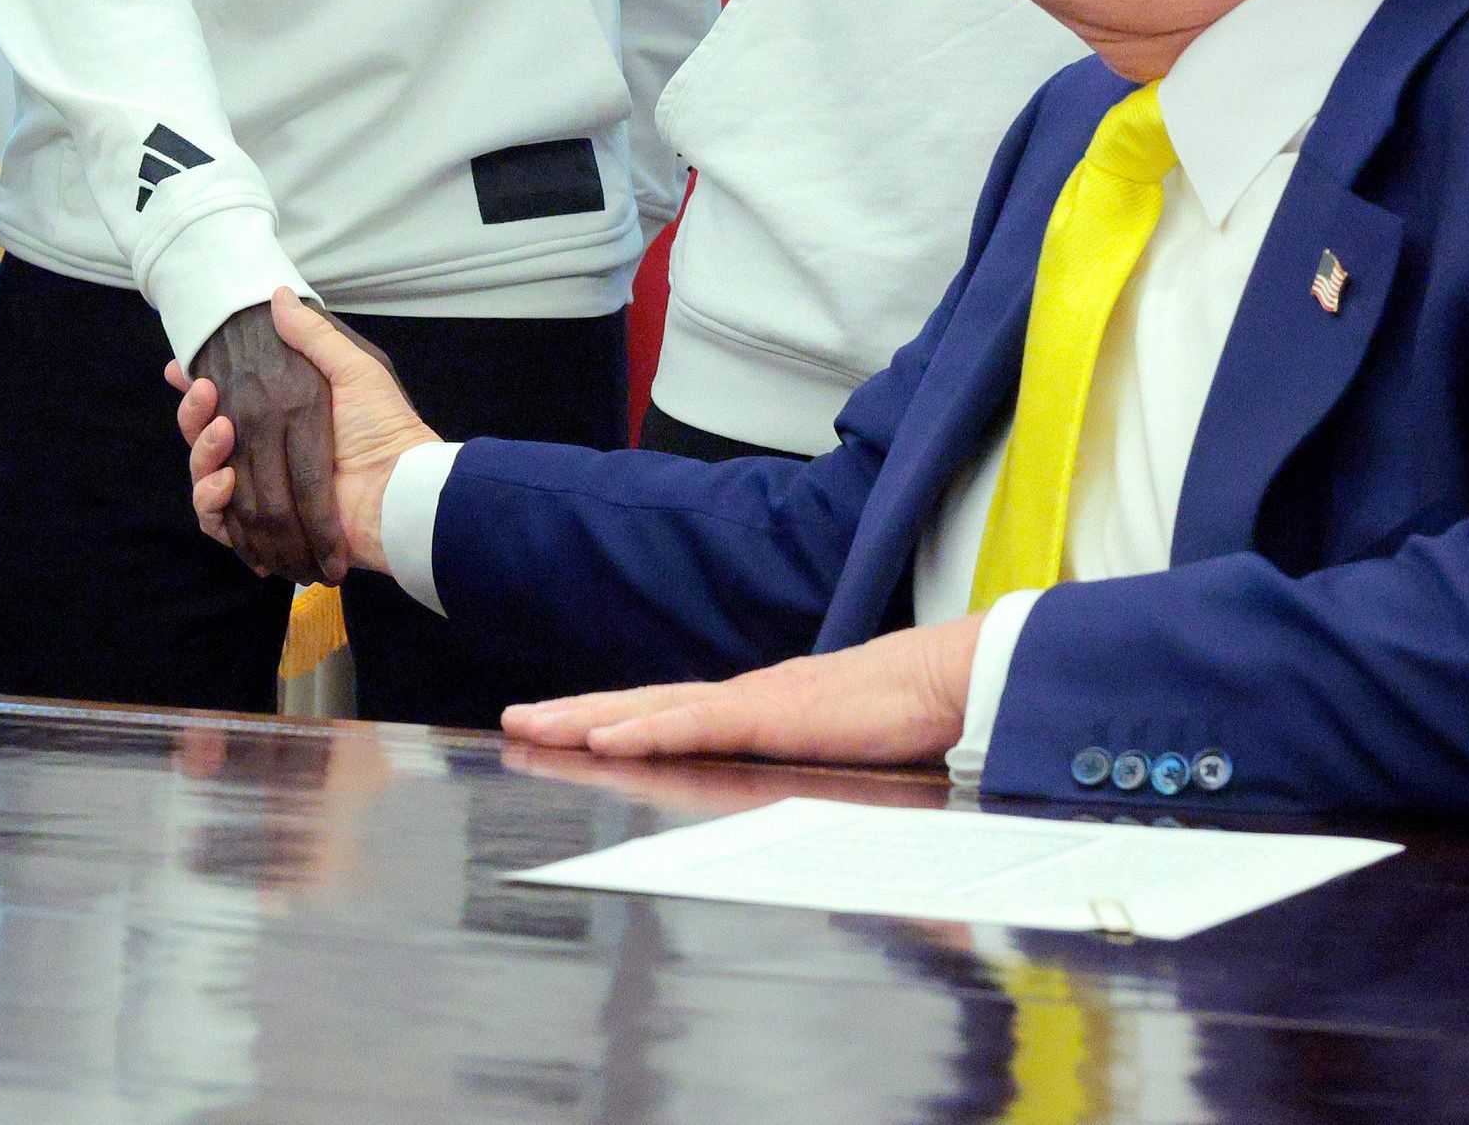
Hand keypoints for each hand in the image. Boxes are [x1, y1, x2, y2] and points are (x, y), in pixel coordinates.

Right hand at [172, 289, 383, 585]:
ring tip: (222, 434)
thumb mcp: (353, 369)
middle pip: (205, 442)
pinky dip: (211, 504)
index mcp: (281, 423)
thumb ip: (314, 336)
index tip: (180, 369)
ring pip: (203, 478)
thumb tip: (278, 294)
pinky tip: (224, 482)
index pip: (225, 406)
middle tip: (204, 393)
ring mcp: (262, 496)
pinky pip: (216, 522)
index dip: (198, 392)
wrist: (402, 489)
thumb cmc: (384, 426)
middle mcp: (266, 459)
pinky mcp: (263, 530)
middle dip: (192, 418)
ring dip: (201, 456)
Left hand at [498, 616, 981, 766]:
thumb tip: (788, 787)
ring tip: (534, 727)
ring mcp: (753, 702)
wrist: (953, 681)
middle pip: (641, 705)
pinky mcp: (772, 716)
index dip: (612, 717)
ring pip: (652, 710)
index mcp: (756, 706)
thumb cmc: (907, 714)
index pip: (667, 711)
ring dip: (587, 719)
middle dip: (573, 714)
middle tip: (515, 721)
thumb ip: (806, 763)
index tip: (560, 726)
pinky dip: (645, 730)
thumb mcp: (839, 747)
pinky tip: (605, 739)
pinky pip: (696, 725)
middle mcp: (743, 697)